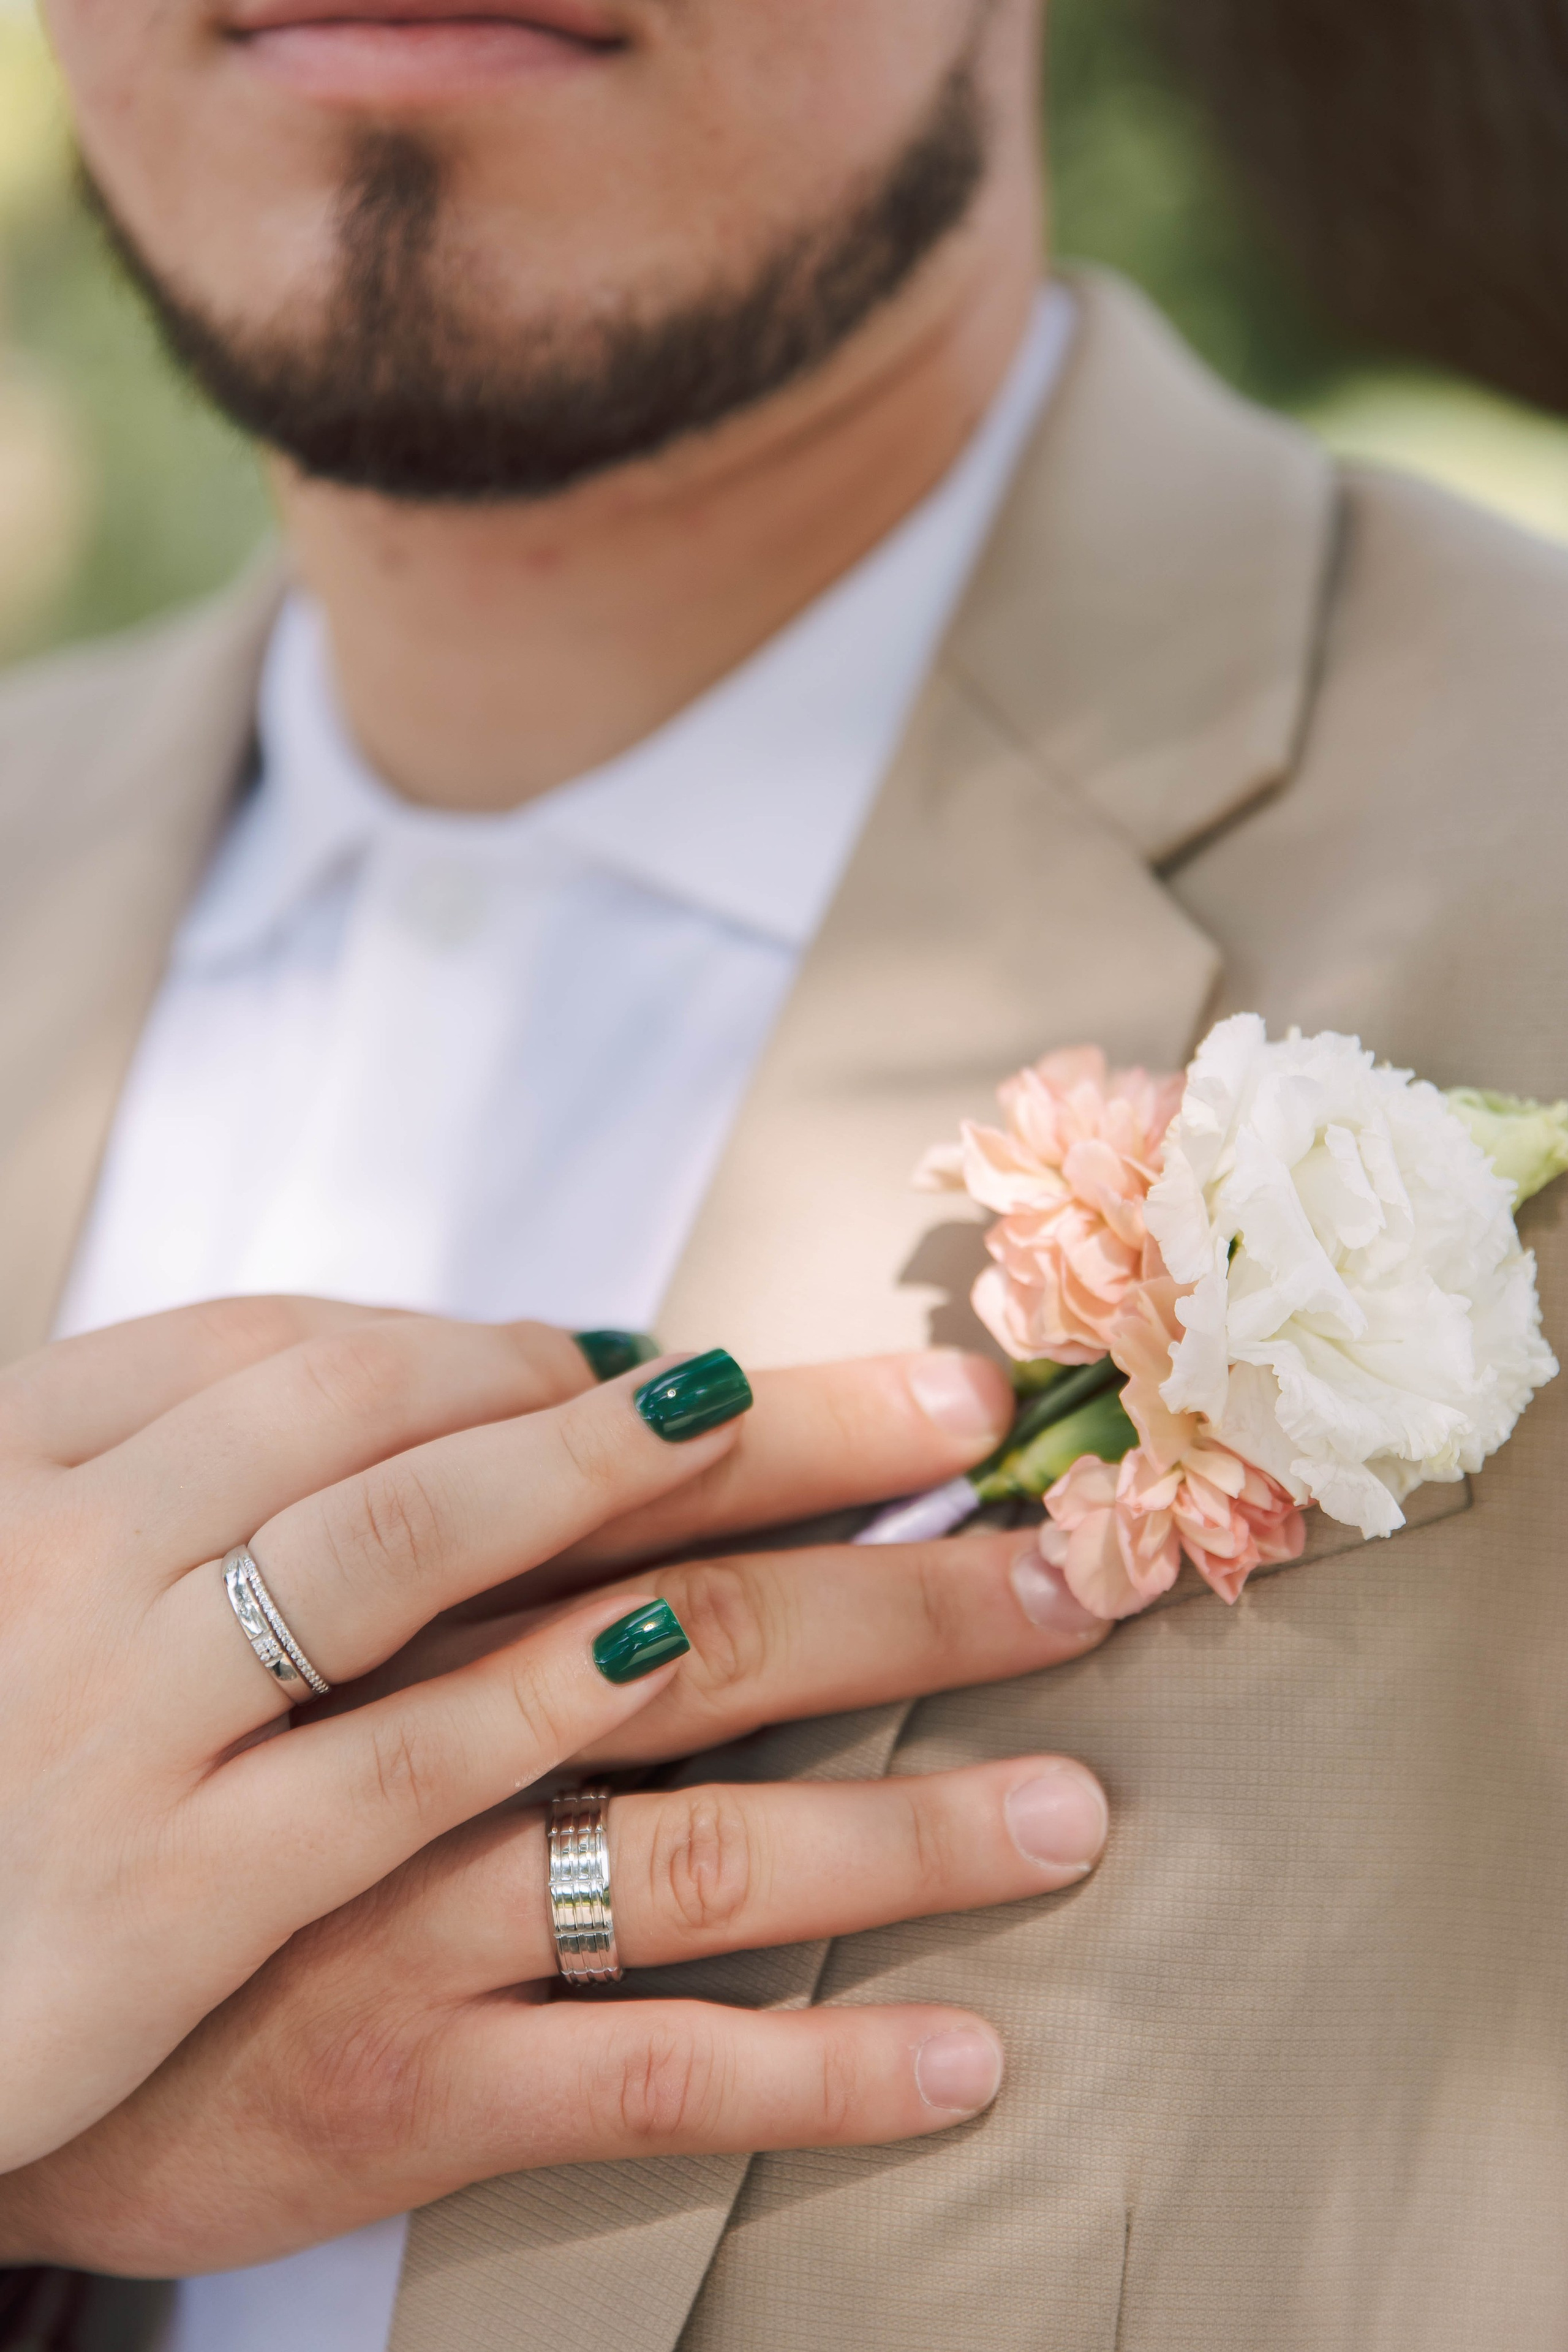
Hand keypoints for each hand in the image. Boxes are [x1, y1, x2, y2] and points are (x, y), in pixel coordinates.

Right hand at [0, 1295, 1093, 2173]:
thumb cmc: (93, 1728)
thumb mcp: (199, 1556)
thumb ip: (390, 1451)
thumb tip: (602, 1355)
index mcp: (369, 1576)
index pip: (618, 1471)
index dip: (803, 1426)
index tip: (960, 1404)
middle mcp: (403, 1723)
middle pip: (693, 1624)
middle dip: (903, 1592)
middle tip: (1078, 1568)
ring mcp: (407, 1904)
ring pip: (695, 1850)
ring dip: (904, 1831)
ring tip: (1075, 1810)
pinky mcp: (398, 2078)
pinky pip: (636, 2071)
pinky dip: (807, 2071)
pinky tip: (960, 2061)